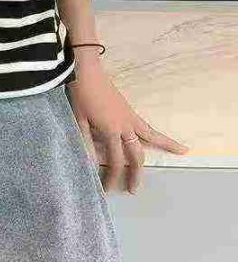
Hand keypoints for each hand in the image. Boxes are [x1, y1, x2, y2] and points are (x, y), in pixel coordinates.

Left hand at [66, 54, 189, 193]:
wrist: (87, 71)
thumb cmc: (80, 95)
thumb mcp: (79, 119)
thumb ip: (86, 141)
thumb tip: (90, 163)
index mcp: (110, 130)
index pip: (115, 160)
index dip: (112, 176)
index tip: (107, 188)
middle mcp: (124, 126)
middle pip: (135, 155)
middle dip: (135, 173)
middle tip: (133, 190)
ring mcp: (129, 117)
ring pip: (150, 137)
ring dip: (164, 147)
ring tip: (182, 153)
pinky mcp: (129, 110)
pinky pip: (147, 126)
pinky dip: (158, 134)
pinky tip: (164, 137)